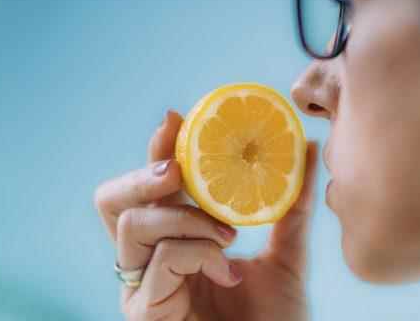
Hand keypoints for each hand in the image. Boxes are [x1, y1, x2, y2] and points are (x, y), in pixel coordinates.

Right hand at [94, 110, 318, 320]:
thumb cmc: (274, 318)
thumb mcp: (287, 254)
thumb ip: (291, 206)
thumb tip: (308, 150)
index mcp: (171, 243)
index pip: (149, 190)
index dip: (155, 150)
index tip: (176, 118)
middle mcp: (147, 261)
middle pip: (111, 202)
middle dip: (144, 175)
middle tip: (179, 170)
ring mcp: (140, 288)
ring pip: (132, 225)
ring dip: (185, 218)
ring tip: (226, 233)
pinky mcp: (144, 312)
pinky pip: (161, 260)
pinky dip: (200, 253)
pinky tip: (230, 270)